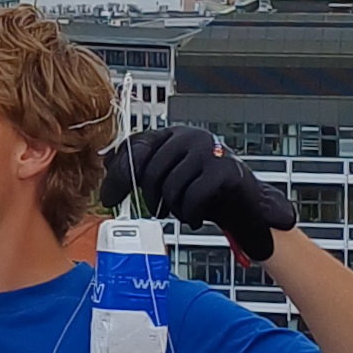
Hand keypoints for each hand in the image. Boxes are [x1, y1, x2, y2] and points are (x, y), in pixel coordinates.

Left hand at [101, 122, 298, 267]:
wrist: (245, 206)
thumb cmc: (203, 192)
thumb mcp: (169, 176)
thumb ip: (143, 167)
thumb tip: (107, 165)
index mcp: (172, 134)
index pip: (135, 148)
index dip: (118, 175)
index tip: (109, 199)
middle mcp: (189, 135)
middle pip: (150, 171)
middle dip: (150, 199)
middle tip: (159, 212)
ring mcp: (208, 150)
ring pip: (171, 187)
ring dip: (174, 209)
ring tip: (185, 211)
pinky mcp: (224, 170)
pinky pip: (192, 198)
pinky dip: (191, 215)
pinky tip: (197, 218)